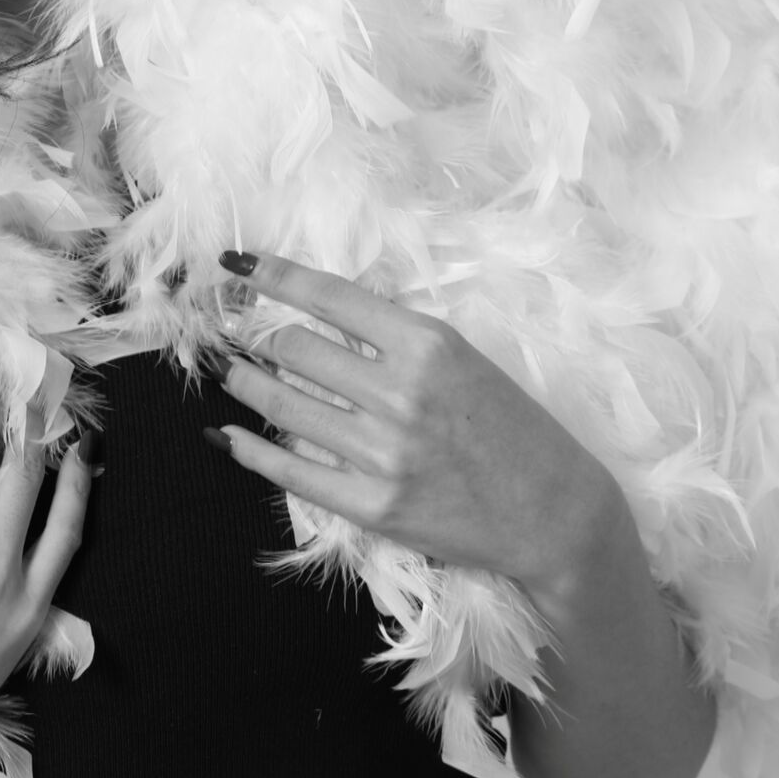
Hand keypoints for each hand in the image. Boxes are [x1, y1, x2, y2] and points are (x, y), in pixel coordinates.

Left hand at [210, 250, 614, 602]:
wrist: (554, 514)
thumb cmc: (514, 430)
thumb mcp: (466, 359)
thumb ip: (399, 337)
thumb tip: (329, 310)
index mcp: (429, 345)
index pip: (330, 297)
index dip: (273, 275)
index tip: (237, 263)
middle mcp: (401, 393)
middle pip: (295, 348)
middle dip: (254, 335)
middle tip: (232, 330)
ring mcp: (384, 453)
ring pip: (282, 404)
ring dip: (242, 383)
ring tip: (224, 371)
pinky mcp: (373, 505)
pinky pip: (290, 471)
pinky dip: (248, 450)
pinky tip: (225, 434)